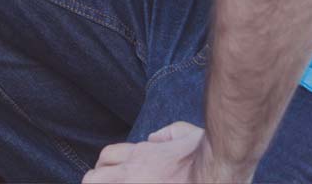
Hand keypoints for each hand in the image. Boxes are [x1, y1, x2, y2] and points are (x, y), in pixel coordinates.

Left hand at [82, 122, 243, 183]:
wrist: (216, 167)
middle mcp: (134, 171)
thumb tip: (154, 138)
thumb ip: (167, 134)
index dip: (104, 166)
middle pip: (95, 176)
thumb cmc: (206, 151)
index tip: (105, 173)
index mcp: (142, 154)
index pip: (108, 156)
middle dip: (94, 180)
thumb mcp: (185, 133)